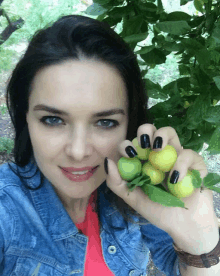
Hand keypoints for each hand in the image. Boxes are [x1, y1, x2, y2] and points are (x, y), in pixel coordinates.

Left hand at [105, 124, 218, 253]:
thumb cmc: (157, 210)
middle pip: (150, 130)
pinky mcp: (194, 163)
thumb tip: (107, 161)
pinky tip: (174, 179)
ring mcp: (176, 156)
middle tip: (144, 145)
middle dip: (145, 131)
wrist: (182, 226)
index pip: (131, 144)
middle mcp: (158, 155)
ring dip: (162, 135)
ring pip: (169, 132)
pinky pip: (188, 154)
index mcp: (142, 161)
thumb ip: (116, 182)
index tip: (129, 155)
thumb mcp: (133, 198)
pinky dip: (180, 164)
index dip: (126, 144)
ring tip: (157, 150)